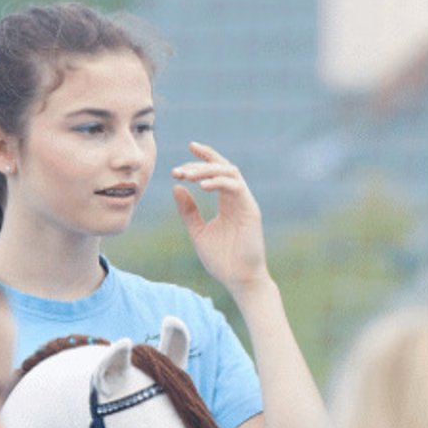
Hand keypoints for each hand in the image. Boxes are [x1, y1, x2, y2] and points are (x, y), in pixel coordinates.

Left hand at [171, 142, 268, 295]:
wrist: (239, 279)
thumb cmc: (221, 259)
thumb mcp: (198, 231)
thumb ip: (188, 210)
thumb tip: (176, 187)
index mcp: (227, 202)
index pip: (216, 172)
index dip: (203, 158)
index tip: (187, 149)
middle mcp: (237, 198)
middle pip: (222, 168)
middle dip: (200, 164)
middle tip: (178, 171)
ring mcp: (245, 202)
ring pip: (229, 173)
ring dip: (207, 170)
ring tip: (188, 175)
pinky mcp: (250, 209)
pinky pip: (236, 187)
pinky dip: (219, 182)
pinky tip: (202, 187)